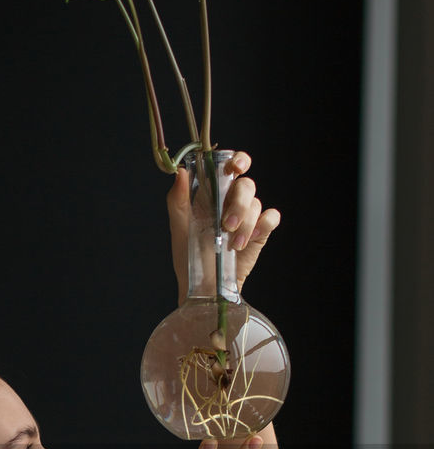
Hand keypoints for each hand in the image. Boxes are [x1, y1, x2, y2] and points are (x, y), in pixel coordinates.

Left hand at [167, 151, 281, 299]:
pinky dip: (264, 224)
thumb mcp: (179, 228)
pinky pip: (271, 217)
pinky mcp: (260, 233)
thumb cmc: (189, 258)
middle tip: (227, 225)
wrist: (205, 288)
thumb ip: (178, 200)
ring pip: (257, 203)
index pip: (229, 167)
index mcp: (212, 195)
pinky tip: (250, 239)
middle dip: (239, 203)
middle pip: (246, 185)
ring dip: (246, 223)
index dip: (237, 161)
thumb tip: (180, 172)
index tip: (236, 168)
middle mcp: (231, 202)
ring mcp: (247, 217)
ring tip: (233, 244)